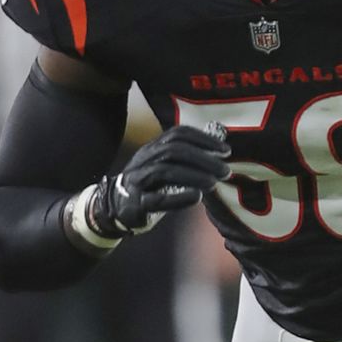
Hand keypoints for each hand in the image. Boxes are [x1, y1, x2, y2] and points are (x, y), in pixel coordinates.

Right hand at [87, 122, 229, 236]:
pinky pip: (156, 199)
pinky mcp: (136, 203)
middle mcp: (144, 160)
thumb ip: (188, 157)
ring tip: (213, 183)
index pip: (178, 134)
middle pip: (174, 151)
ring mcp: (137, 181)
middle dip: (203, 159)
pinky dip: (178, 198)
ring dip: (194, 176)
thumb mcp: (166, 166)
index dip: (203, 139)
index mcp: (153, 148)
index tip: (226, 150)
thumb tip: (220, 146)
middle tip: (225, 170)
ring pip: (165, 171)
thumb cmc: (151, 185)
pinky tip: (196, 198)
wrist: (115, 208)